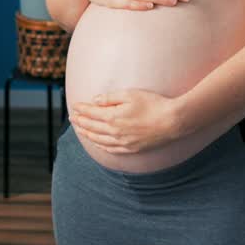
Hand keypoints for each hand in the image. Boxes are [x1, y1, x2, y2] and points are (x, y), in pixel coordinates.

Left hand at [68, 89, 182, 153]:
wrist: (172, 121)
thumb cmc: (153, 104)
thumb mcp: (131, 94)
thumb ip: (110, 98)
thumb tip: (95, 100)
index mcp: (113, 117)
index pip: (91, 113)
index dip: (81, 109)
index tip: (74, 106)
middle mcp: (115, 132)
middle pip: (92, 127)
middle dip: (80, 122)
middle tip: (72, 117)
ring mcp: (123, 142)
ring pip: (99, 140)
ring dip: (87, 134)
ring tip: (80, 129)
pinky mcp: (131, 148)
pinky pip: (110, 149)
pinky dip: (100, 145)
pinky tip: (97, 142)